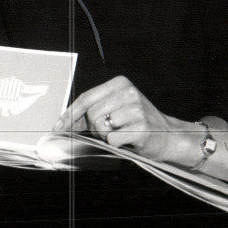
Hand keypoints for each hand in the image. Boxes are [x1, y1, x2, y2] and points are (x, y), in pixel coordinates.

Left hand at [54, 76, 198, 163]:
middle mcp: (128, 92)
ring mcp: (136, 109)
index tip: (58, 127)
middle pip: (91, 113)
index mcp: (120, 83)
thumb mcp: (117, 108)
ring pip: (100, 126)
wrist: (169, 136)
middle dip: (93, 127)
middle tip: (109, 131)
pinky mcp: (141, 127)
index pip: (86, 98)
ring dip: (105, 136)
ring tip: (121, 133)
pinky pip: (112, 139)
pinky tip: (129, 139)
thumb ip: (94, 110)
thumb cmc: (137, 123)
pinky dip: (116, 144)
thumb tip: (64, 122)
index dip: (69, 114)